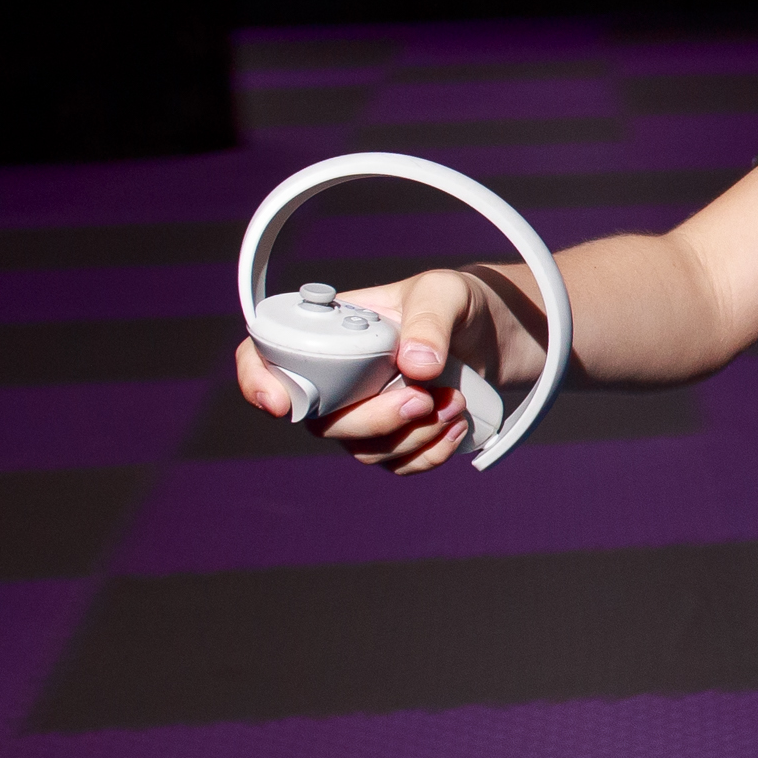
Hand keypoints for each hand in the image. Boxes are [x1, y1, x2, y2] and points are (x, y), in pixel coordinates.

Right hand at [231, 267, 502, 475]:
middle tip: (422, 400)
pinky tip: (457, 428)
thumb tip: (414, 365)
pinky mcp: (397, 437)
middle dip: (372, 420)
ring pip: (361, 449)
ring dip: (411, 437)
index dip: (258, 381)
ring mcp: (365, 411)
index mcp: (329, 331)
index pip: (267, 356)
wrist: (500, 334)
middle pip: (320, 421)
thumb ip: (430, 321)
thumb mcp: (446, 293)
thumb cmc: (460, 301)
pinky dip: (427, 454)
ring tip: (455, 403)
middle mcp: (337, 376)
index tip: (281, 404)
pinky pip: (396, 465)